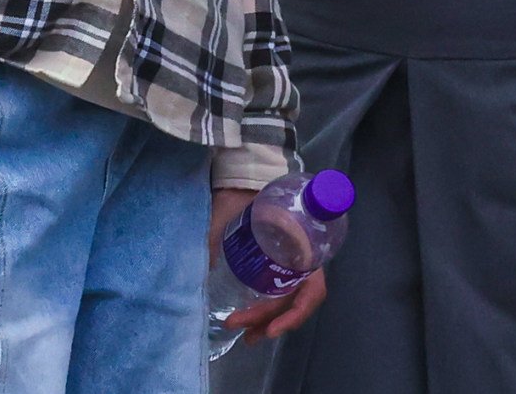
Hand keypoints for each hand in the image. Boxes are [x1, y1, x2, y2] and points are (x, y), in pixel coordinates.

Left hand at [210, 186, 326, 341]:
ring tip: (247, 337)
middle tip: (245, 334)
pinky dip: (268, 308)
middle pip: (295, 300)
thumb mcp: (230, 212)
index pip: (312, 290)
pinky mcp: (278, 262)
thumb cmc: (239, 193)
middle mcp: (303, 256)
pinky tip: (250, 318)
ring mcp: (292, 261)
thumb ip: (216, 236)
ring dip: (270, 321)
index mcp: (303, 244)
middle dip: (271, 321)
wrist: (241, 177)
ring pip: (289, 299)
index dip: (295, 314)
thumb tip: (203, 268)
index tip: (271, 328)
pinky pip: (280, 291)